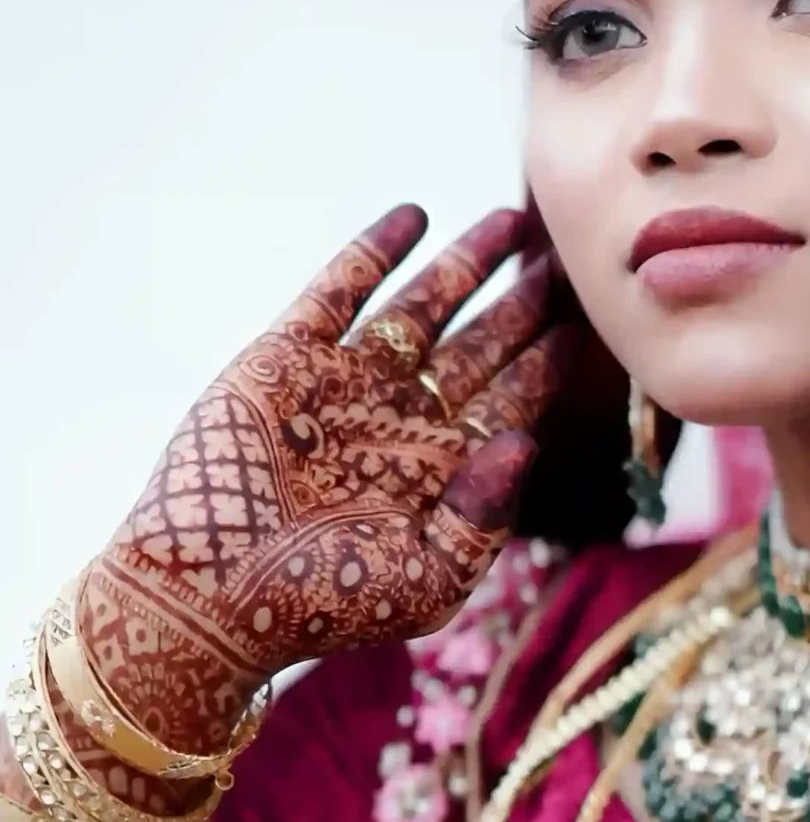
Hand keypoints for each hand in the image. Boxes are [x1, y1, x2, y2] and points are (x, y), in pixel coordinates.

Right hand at [81, 206, 569, 750]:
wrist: (211, 594)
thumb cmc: (322, 606)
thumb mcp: (427, 582)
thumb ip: (484, 519)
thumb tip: (526, 443)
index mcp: (441, 471)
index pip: (511, 402)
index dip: (547, 364)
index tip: (587, 324)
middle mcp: (400, 418)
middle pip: (481, 346)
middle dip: (522, 305)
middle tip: (566, 262)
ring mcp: (345, 382)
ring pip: (423, 306)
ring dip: (467, 264)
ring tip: (513, 221)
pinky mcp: (287, 356)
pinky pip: (340, 290)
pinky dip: (376, 251)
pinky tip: (415, 215)